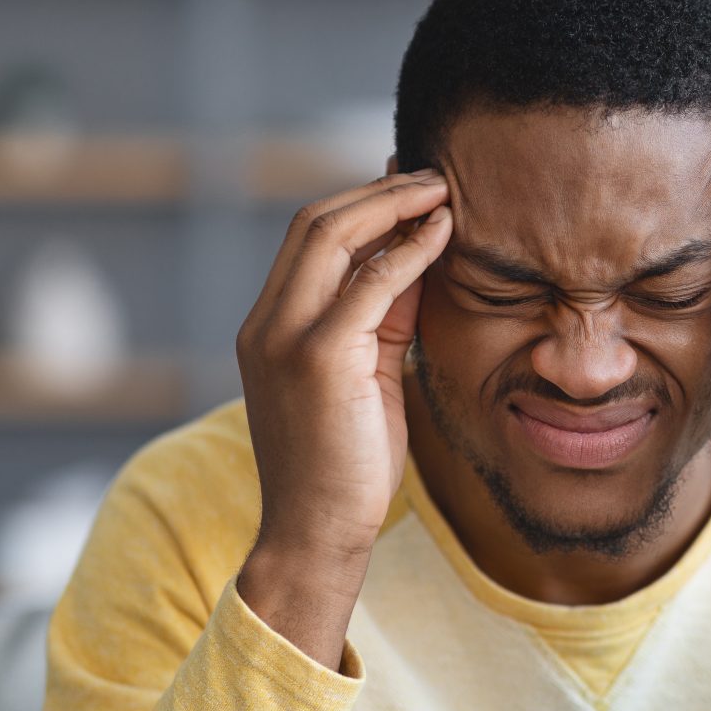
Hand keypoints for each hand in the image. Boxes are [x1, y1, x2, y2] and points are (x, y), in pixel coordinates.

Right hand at [236, 168, 451, 587]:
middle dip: (378, 191)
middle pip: (315, 223)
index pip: (308, 239)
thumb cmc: (348, 465)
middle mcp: (266, 324)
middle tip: (435, 176)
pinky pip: (369, 282)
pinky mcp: (318, 357)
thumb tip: (420, 257)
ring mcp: (284, 338)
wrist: (317, 534)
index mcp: (268, 327)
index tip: (410, 186)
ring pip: (332, 236)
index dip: (362, 204)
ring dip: (393, 206)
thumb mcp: (369, 375)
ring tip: (444, 191)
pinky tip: (443, 233)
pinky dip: (408, 250)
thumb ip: (387, 317)